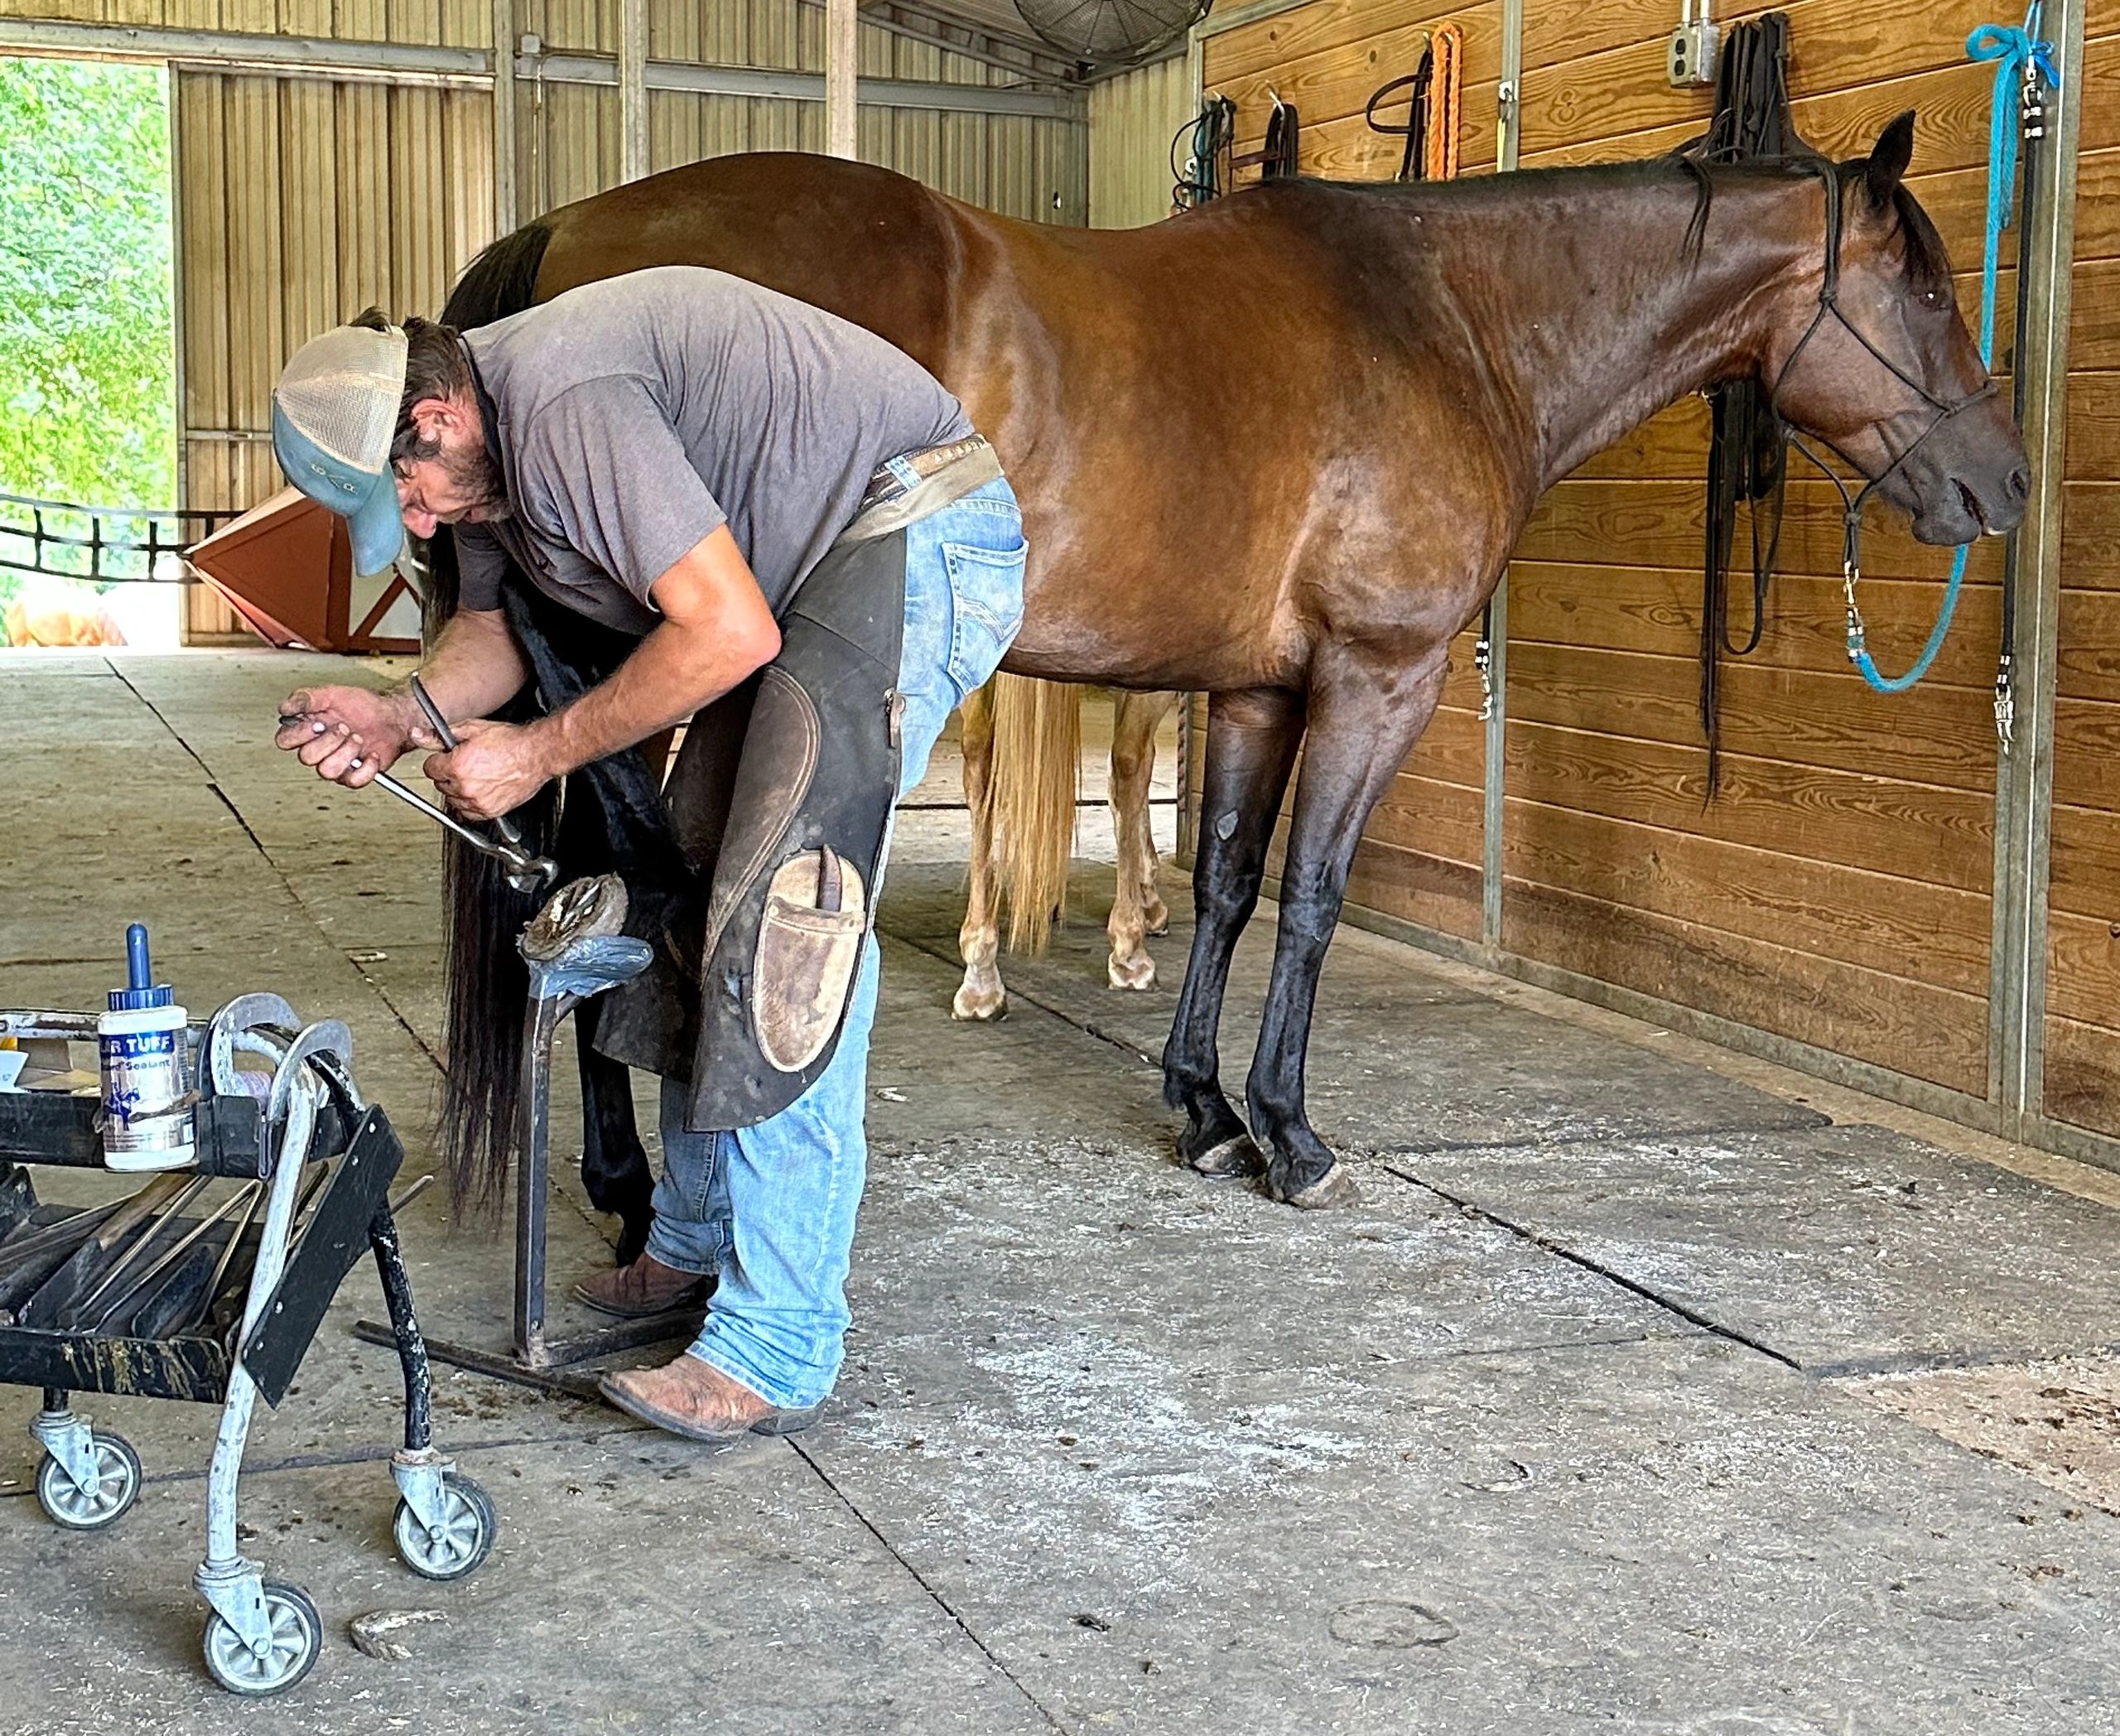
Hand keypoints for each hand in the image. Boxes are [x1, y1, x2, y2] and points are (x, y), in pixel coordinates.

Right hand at [275, 685, 435, 787]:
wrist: (390, 716)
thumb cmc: (361, 705)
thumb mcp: (331, 694)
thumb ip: (305, 699)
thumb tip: (284, 708)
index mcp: (306, 730)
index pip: (284, 741)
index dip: (300, 734)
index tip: (319, 722)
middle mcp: (317, 750)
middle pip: (306, 757)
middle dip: (329, 740)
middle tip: (345, 727)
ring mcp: (336, 764)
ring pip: (327, 771)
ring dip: (346, 752)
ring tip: (359, 738)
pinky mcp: (355, 774)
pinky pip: (353, 781)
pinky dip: (367, 767)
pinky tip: (372, 754)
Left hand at [423, 718, 554, 821]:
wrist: (536, 754)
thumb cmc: (510, 741)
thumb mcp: (471, 729)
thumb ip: (439, 735)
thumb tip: (418, 735)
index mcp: (457, 765)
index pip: (430, 768)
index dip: (439, 760)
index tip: (448, 758)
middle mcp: (465, 786)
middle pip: (441, 785)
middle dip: (449, 774)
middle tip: (466, 764)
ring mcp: (478, 801)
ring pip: (452, 800)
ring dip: (459, 790)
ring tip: (475, 776)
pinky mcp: (490, 811)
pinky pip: (468, 813)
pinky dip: (470, 803)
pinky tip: (480, 789)